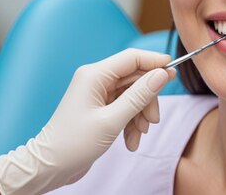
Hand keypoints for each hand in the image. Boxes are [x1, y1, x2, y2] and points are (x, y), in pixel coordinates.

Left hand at [0, 48, 174, 194]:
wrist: (51, 167)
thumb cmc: (73, 143)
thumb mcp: (111, 120)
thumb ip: (139, 96)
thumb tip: (162, 75)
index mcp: (94, 75)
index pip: (132, 58)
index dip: (155, 62)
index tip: (174, 70)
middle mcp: (96, 80)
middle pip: (135, 78)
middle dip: (147, 100)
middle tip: (153, 121)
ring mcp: (98, 94)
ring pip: (133, 95)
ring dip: (140, 115)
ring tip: (139, 136)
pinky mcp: (100, 108)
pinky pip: (125, 108)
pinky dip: (132, 123)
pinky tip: (130, 141)